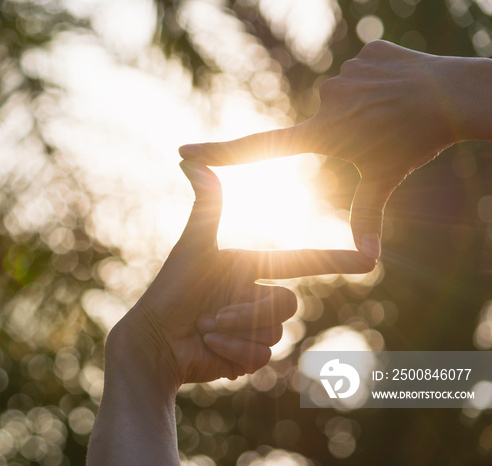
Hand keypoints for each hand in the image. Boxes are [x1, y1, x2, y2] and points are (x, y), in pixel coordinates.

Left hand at [110, 160, 374, 389]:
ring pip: (276, 332)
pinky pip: (262, 355)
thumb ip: (205, 206)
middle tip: (212, 316)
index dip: (336, 261)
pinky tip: (208, 348)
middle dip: (249, 312)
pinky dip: (233, 353)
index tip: (369, 258)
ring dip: (237, 333)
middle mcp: (257, 295)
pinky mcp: (249, 355)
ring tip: (205, 330)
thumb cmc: (170, 291)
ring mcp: (255, 327)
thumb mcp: (194, 247)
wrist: (154, 341)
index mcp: (251, 267)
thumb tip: (189, 160)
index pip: (303, 262)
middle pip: (288, 304)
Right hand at [179, 41, 483, 258]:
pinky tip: (398, 85)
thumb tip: (367, 261)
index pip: (258, 148)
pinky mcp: (366, 50)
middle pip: (326, 119)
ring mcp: (345, 72)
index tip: (185, 151)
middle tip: (379, 131)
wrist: (455, 96)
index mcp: (323, 136)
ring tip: (392, 109)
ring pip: (347, 92)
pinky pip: (363, 67)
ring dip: (365, 102)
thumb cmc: (416, 144)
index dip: (219, 152)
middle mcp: (326, 102)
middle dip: (348, 126)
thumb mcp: (385, 181)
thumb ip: (367, 217)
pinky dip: (378, 77)